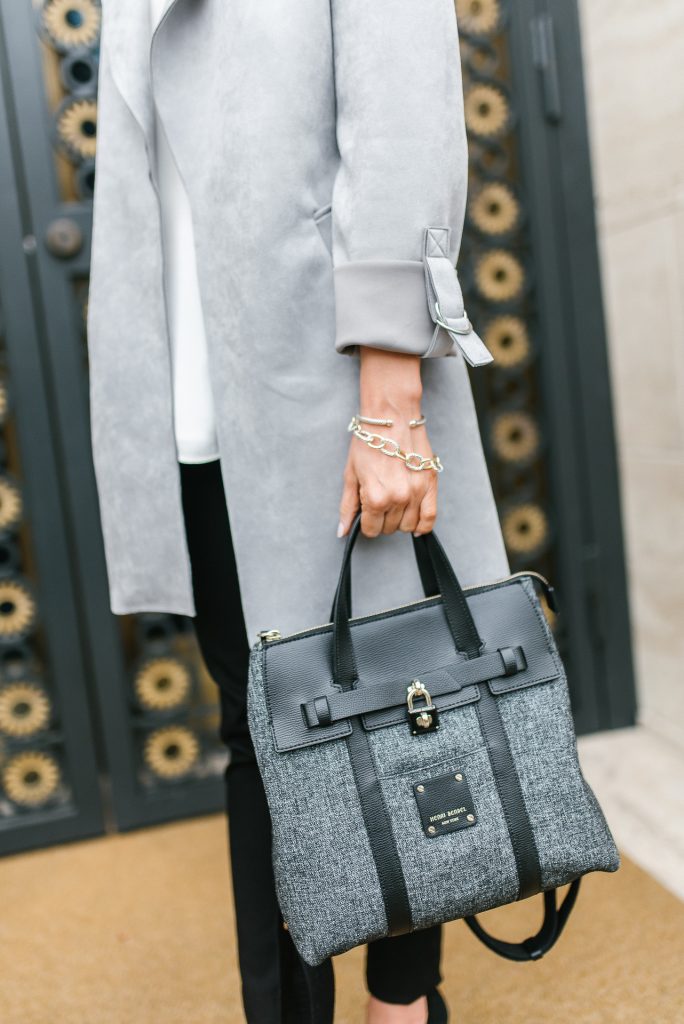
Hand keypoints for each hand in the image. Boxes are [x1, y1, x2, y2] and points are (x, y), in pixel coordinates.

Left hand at [337, 349, 437, 538]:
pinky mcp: (430, 484)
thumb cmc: (369, 442)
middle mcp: (398, 498)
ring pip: (408, 526)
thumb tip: (343, 531)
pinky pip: (430, 518)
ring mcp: (416, 493)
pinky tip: (413, 522)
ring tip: (394, 503)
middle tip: (379, 501)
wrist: (392, 417)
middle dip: (382, 519)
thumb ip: (347, 507)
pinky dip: (422, 525)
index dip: (366, 523)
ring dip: (399, 520)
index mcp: (375, 497)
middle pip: (389, 528)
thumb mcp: (350, 475)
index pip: (372, 530)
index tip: (366, 512)